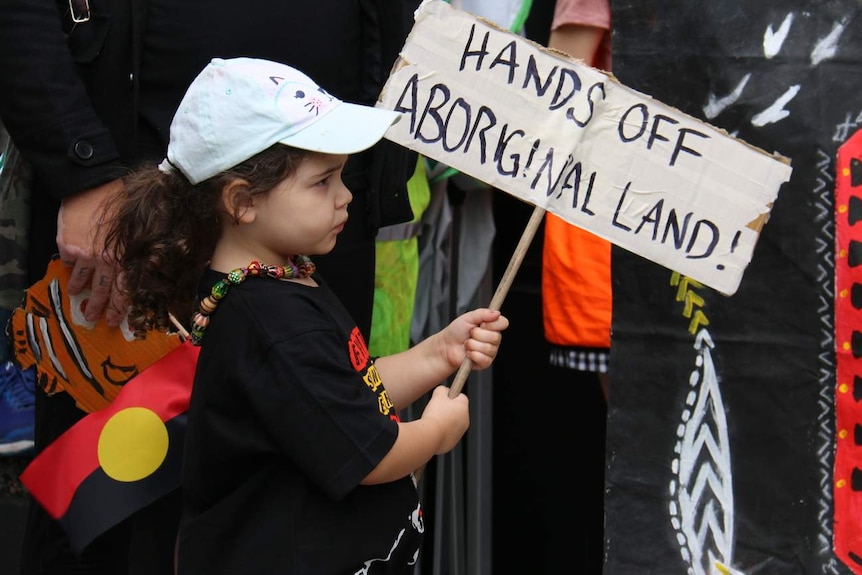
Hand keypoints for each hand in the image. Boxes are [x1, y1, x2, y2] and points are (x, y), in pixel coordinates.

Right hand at [57, 179, 126, 326]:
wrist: (95, 183)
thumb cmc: (124, 203)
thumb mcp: (139, 230)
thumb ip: (137, 253)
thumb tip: (143, 272)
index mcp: (126, 258)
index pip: (125, 292)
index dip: (121, 309)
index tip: (118, 322)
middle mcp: (105, 260)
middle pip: (102, 292)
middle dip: (97, 308)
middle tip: (93, 319)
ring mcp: (84, 254)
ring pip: (82, 280)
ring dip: (80, 291)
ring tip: (78, 299)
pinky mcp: (67, 245)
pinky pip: (68, 263)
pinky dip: (69, 270)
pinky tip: (70, 274)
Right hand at [420, 385, 469, 454]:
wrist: (430, 436)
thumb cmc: (435, 415)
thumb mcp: (437, 395)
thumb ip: (442, 389)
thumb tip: (443, 390)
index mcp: (463, 407)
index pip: (461, 397)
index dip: (452, 396)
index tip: (444, 398)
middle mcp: (465, 420)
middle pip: (457, 411)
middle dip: (448, 410)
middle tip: (436, 410)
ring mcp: (460, 432)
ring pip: (452, 424)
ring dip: (445, 422)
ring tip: (434, 421)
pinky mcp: (453, 442)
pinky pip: (448, 435)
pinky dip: (442, 433)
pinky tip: (434, 431)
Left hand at [443, 308, 508, 369]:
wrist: (446, 346)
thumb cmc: (456, 331)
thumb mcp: (468, 317)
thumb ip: (482, 313)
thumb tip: (497, 313)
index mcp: (492, 326)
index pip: (503, 323)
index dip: (492, 324)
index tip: (481, 324)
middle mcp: (494, 339)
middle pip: (495, 337)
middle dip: (478, 335)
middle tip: (470, 334)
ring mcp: (491, 351)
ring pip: (488, 348)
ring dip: (473, 345)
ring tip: (467, 344)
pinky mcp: (485, 362)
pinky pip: (484, 359)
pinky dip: (473, 355)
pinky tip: (468, 353)